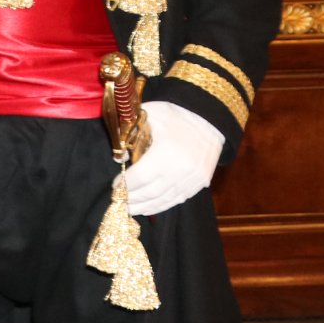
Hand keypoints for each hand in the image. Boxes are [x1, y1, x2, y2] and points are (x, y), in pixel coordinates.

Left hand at [121, 99, 224, 216]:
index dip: (126, 184)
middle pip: (152, 193)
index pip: (141, 177)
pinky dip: (163, 205)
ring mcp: (194, 179)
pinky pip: (179, 198)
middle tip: (117, 202)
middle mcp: (181, 170)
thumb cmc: (175, 114)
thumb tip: (120, 158)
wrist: (209, 117)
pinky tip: (150, 207)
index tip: (114, 186)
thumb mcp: (149, 116)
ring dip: (146, 206)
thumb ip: (131, 134)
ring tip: (130, 209)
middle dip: (133, 199)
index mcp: (166, 153)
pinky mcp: (201, 181)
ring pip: (165, 199)